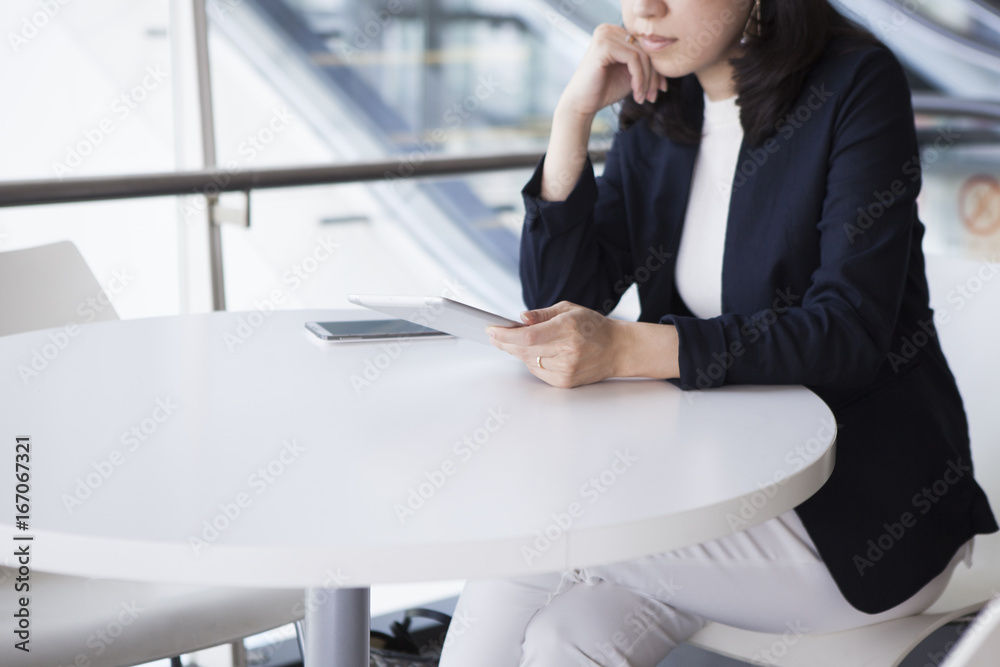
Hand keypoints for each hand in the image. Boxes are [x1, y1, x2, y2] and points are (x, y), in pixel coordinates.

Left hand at [486, 301, 623, 387]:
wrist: (617, 349)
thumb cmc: (592, 326)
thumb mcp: (569, 309)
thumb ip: (542, 314)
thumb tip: (520, 319)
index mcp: (567, 328)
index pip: (528, 336)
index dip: (505, 335)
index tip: (490, 330)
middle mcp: (567, 351)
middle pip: (523, 350)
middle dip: (504, 342)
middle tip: (494, 334)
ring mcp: (566, 369)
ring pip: (527, 361)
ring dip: (517, 351)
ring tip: (513, 341)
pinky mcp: (565, 382)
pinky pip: (537, 371)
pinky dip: (530, 361)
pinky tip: (535, 353)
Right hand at [558, 23, 667, 118]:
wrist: (582, 105)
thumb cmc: (604, 91)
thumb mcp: (631, 75)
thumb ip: (646, 65)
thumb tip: (669, 65)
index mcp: (615, 33)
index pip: (644, 47)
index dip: (655, 69)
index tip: (660, 90)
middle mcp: (609, 29)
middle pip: (644, 49)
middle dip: (653, 76)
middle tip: (653, 97)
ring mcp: (605, 35)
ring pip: (641, 55)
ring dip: (646, 80)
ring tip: (643, 97)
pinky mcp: (603, 45)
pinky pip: (633, 59)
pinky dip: (639, 79)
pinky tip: (636, 94)